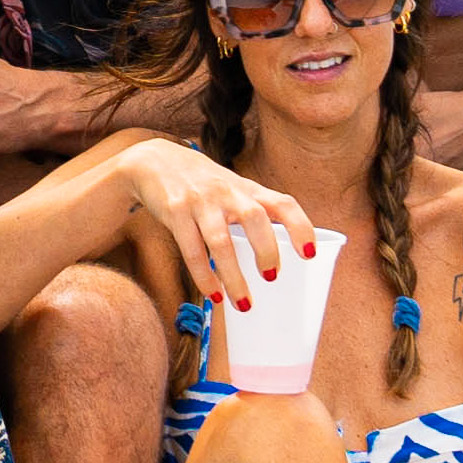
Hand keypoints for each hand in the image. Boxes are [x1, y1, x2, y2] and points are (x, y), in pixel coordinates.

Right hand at [120, 140, 318, 310]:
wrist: (153, 159)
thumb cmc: (202, 183)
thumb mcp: (231, 189)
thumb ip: (252, 212)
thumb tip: (275, 256)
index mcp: (247, 189)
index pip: (283, 203)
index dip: (300, 226)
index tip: (310, 254)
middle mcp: (227, 192)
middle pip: (254, 218)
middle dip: (266, 250)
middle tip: (272, 277)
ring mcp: (200, 201)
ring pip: (221, 241)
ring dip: (234, 276)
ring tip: (243, 303)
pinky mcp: (175, 211)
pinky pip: (192, 250)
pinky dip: (204, 275)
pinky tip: (213, 293)